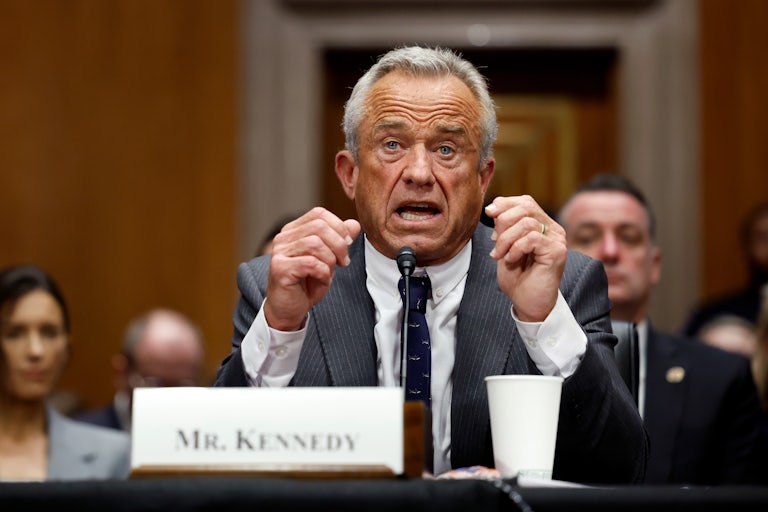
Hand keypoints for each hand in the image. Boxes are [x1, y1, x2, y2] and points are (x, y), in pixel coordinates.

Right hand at [264, 207, 360, 330]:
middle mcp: (283, 237)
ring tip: (330, 272)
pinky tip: (321, 280)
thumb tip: (354, 224)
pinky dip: (323, 272)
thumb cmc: (307, 284)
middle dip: (339, 244)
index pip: (319, 214)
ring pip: (315, 243)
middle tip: (343, 262)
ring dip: (330, 260)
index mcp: (294, 230)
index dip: (339, 227)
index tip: (347, 244)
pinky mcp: (280, 268)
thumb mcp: (329, 259)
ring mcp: (279, 252)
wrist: (289, 310)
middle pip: (319, 226)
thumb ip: (340, 240)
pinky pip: (310, 263)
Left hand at [484, 196, 565, 321]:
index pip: (525, 202)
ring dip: (506, 239)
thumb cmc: (517, 278)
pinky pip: (532, 238)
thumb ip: (502, 227)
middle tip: (494, 243)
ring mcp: (557, 240)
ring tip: (500, 255)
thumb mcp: (504, 247)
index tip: (489, 214)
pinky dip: (516, 248)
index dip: (505, 204)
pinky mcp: (557, 251)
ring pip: (527, 222)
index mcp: (542, 225)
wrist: (527, 304)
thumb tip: (493, 208)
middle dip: (503, 222)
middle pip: (526, 207)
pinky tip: (511, 260)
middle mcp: (553, 229)